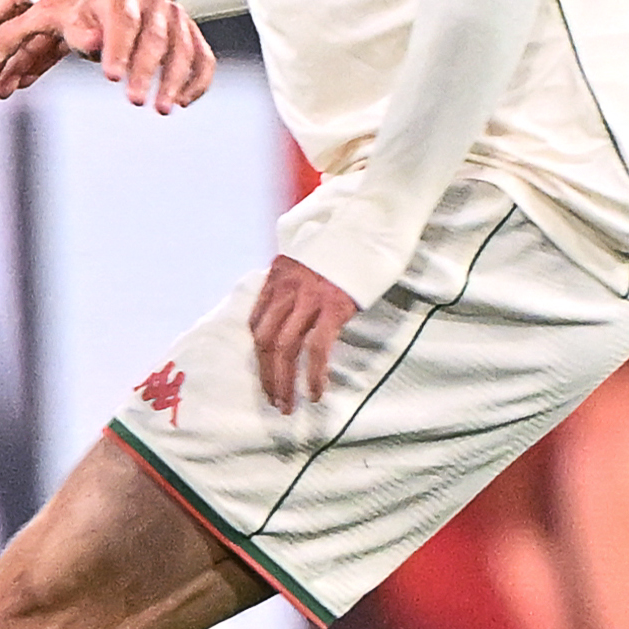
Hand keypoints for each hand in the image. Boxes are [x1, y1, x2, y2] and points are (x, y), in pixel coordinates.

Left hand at [0, 0, 213, 109]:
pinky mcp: (192, 36)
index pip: (120, 21)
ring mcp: (176, 19)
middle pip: (154, 37)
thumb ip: (20, 34)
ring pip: (184, 47)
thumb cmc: (79, 16)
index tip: (111, 76)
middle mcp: (151, 4)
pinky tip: (181, 102)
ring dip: (174, 78)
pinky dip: (197, 80)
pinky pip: (203, 58)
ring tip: (161, 109)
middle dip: (146, 69)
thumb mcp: (49, 17)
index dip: (118, 48)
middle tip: (134, 100)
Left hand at [248, 254, 358, 411]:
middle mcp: (287, 288)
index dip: (258, 353)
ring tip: (288, 405)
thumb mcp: (309, 261)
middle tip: (274, 401)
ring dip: (283, 382)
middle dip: (266, 375)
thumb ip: (296, 285)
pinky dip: (313, 374)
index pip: (256, 322)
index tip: (265, 373)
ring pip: (284, 348)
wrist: (371, 223)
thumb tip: (294, 317)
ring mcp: (310, 297)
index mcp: (278, 277)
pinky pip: (317, 348)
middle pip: (264, 340)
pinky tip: (316, 392)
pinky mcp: (334, 306)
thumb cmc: (345, 247)